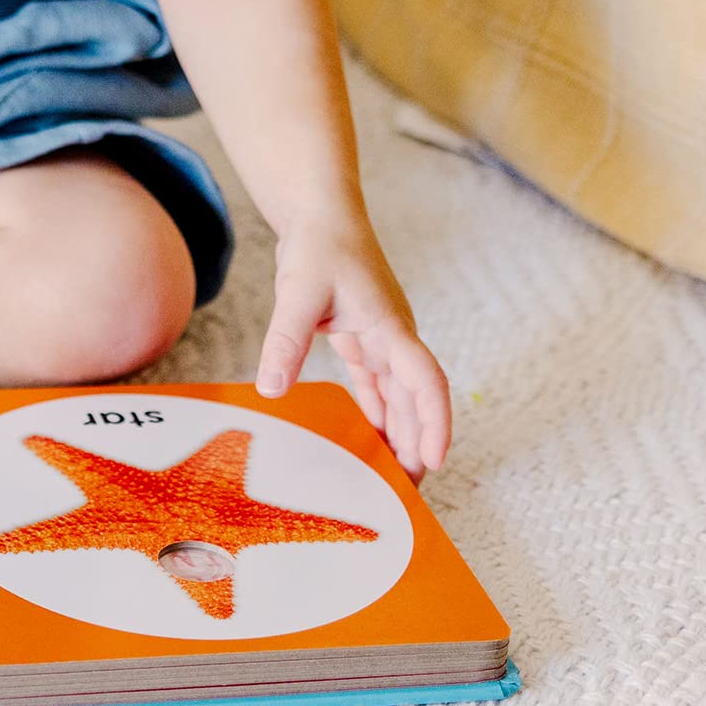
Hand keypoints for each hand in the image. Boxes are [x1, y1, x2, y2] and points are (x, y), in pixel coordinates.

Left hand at [255, 207, 450, 480]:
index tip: (434, 458)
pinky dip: (377, 411)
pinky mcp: (363, 337)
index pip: (426, 381)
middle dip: (418, 442)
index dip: (434, 421)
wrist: (321, 214)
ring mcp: (381, 338)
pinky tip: (372, 438)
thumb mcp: (299, 292)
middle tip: (409, 491)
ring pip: (399, 396)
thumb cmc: (319, 245)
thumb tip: (271, 388)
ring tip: (395, 476)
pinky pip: (377, 383)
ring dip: (400, 432)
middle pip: (416, 399)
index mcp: (391, 327)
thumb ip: (286, 340)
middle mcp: (394, 337)